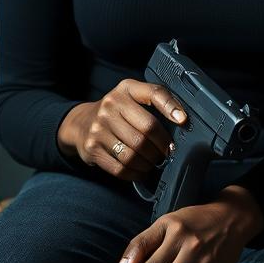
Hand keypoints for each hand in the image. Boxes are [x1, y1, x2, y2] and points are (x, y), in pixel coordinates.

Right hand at [60, 78, 186, 181]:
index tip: (182, 120)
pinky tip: (141, 171)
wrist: (81, 123)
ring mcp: (99, 128)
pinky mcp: (92, 149)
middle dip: (162, 147)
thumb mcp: (132, 96)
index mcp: (126, 89)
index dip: (170, 107)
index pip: (153, 93)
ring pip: (134, 153)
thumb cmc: (116, 111)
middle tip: (167, 152)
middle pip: (146, 132)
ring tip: (154, 162)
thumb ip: (155, 101)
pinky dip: (136, 174)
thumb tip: (182, 119)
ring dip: (149, 163)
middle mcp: (110, 105)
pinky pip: (120, 168)